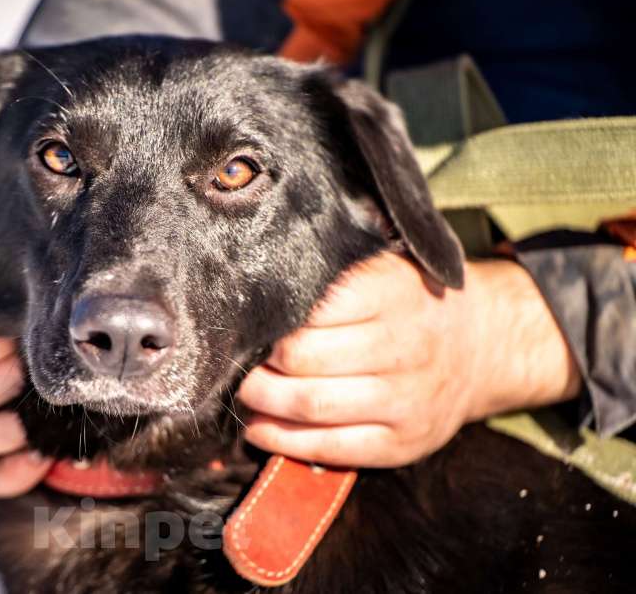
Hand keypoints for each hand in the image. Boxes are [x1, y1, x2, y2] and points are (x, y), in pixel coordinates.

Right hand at [0, 309, 48, 496]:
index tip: (6, 339)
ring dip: (9, 428)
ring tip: (43, 411)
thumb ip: (1, 294)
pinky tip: (40, 456)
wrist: (43, 330)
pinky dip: (14, 470)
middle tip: (30, 367)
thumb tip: (24, 304)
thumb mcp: (4, 288)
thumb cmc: (17, 299)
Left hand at [237, 252, 580, 467]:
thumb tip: (257, 287)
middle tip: (234, 359)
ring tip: (242, 392)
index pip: (311, 308)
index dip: (269, 319)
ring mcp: (406, 400)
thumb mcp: (381, 269)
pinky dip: (282, 441)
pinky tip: (258, 427)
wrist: (483, 345)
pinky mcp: (403, 442)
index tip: (244, 321)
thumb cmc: (410, 301)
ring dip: (261, 402)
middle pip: (303, 360)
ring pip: (311, 406)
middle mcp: (404, 347)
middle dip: (256, 363)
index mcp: (393, 293)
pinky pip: (330, 448)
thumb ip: (332, 278)